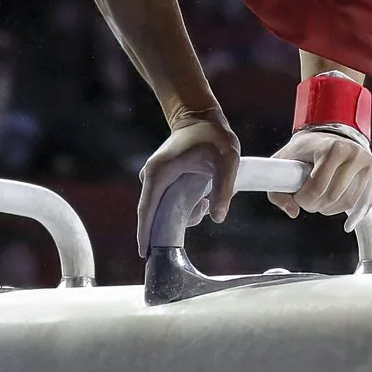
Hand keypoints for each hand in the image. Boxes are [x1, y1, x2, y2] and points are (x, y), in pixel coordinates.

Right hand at [136, 113, 240, 253]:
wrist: (201, 118)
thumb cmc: (213, 137)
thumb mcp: (226, 161)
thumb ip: (223, 189)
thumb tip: (218, 218)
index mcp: (159, 173)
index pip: (147, 210)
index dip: (145, 233)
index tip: (145, 254)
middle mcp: (152, 177)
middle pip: (153, 213)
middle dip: (168, 228)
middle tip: (186, 234)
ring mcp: (156, 178)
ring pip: (165, 209)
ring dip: (184, 213)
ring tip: (205, 199)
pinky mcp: (163, 180)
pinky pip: (170, 202)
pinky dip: (185, 206)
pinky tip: (203, 197)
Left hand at [265, 129, 371, 226]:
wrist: (330, 131)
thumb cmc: (305, 150)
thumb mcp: (284, 162)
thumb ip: (279, 190)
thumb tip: (293, 212)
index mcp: (330, 148)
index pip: (317, 187)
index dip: (304, 200)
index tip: (297, 198)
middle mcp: (352, 152)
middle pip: (333, 197)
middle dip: (316, 205)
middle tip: (309, 201)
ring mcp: (367, 160)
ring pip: (349, 202)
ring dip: (331, 209)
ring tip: (322, 201)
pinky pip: (366, 201)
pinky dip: (355, 216)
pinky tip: (348, 224)